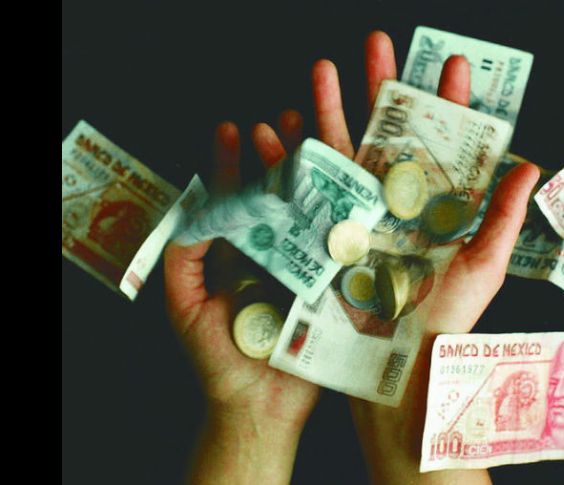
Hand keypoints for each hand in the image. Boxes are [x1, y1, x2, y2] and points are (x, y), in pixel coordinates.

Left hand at [163, 112, 318, 484]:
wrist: (258, 406)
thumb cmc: (216, 360)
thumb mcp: (184, 306)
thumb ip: (183, 259)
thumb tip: (193, 211)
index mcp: (239, 256)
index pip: (235, 200)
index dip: (231, 165)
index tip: (232, 130)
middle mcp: (274, 255)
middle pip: (276, 197)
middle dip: (277, 157)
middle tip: (282, 120)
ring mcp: (305, 268)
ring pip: (307, 211)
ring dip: (311, 174)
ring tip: (312, 135)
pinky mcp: (332, 287)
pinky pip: (337, 246)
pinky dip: (343, 213)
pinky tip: (347, 181)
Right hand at [307, 31, 539, 484]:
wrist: (397, 373)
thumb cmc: (445, 325)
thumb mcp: (482, 269)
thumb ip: (502, 217)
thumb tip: (530, 165)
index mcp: (438, 209)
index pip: (446, 144)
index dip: (449, 104)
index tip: (451, 63)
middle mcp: (398, 206)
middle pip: (389, 134)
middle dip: (383, 87)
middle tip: (378, 42)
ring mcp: (361, 218)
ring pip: (344, 152)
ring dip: (331, 107)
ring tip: (324, 66)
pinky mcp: (328, 236)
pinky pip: (309, 190)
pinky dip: (294, 157)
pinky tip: (282, 125)